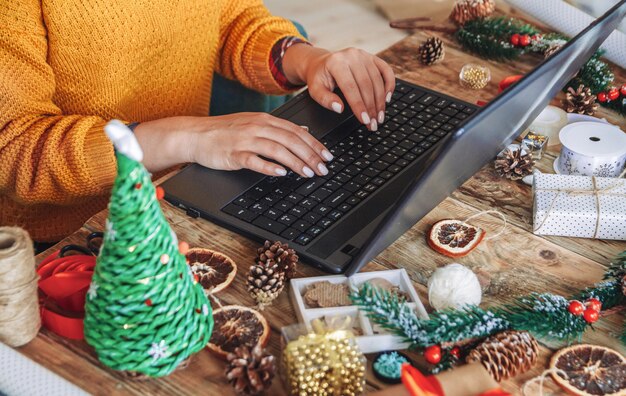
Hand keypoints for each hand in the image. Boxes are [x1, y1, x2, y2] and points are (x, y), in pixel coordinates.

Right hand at [134, 114, 332, 176]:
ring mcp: (245, 140)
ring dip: (296, 162)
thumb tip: (303, 132)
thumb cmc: (224, 132)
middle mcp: (257, 127)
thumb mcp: (254, 124)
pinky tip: (281, 173)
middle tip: (323, 168)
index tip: (327, 156)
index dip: (314, 144)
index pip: (296, 131)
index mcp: (265, 120)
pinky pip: (254, 160)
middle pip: (290, 140)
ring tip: (308, 173)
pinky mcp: (234, 153)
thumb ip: (279, 128)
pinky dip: (269, 166)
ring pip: (277, 149)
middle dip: (310, 155)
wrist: (195, 135)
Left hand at [283, 45, 395, 130]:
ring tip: (379, 116)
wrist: (322, 63)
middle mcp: (351, 56)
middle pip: (366, 85)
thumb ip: (325, 99)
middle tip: (374, 123)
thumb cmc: (320, 78)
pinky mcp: (372, 57)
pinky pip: (386, 70)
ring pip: (377, 80)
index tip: (364, 120)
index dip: (359, 105)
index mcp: (336, 62)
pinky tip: (387, 99)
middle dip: (371, 107)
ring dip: (380, 101)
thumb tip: (340, 108)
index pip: (350, 87)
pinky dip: (389, 85)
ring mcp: (364, 55)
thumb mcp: (315, 89)